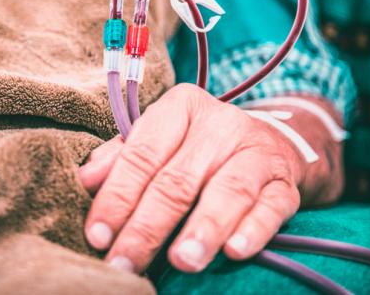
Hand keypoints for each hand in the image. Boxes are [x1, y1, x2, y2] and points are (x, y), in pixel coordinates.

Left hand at [79, 84, 305, 272]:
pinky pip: (271, 206)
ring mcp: (256, 151)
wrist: (266, 142)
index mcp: (180, 108)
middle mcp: (219, 124)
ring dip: (203, 229)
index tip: (98, 236)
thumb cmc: (195, 147)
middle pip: (177, 179)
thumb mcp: (158, 141)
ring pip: (227, 191)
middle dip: (147, 227)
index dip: (117, 197)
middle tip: (126, 263)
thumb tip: (85, 181)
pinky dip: (254, 229)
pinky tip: (235, 250)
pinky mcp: (284, 182)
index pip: (141, 154)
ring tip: (181, 261)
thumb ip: (121, 158)